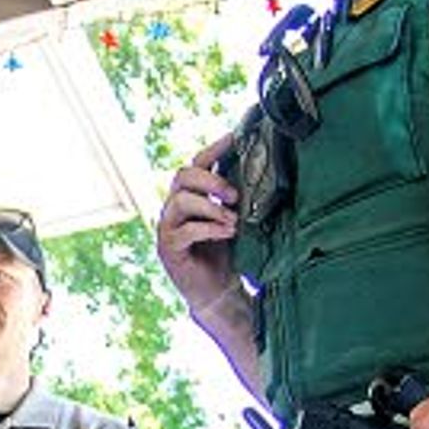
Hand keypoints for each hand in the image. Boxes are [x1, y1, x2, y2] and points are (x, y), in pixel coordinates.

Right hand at [157, 133, 244, 321]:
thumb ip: (236, 199)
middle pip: (183, 176)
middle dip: (211, 180)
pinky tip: (227, 232)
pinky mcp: (168, 248)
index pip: (197, 163)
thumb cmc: (225, 253)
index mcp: (191, 195)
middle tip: (235, 195)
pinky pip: (184, 230)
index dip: (214, 148)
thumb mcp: (234, 219)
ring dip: (211, 207)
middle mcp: (175, 207)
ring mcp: (168, 227)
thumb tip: (260, 171)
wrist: (217, 291)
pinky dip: (209, 229)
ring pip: (181, 201)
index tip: (235, 137)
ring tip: (233, 221)